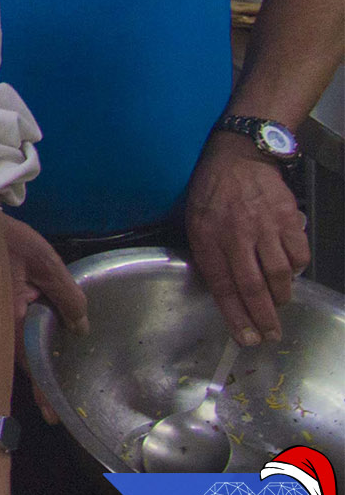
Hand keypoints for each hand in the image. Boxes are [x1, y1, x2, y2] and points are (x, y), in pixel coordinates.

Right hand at [1, 214, 81, 423]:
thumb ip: (67, 296)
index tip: (52, 416)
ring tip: (40, 385)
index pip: (32, 365)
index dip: (44, 392)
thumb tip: (80, 327)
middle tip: (48, 412)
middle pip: (17, 366)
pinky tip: (21, 349)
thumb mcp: (44, 262)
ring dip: (22, 368)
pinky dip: (10, 348)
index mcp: (14, 320)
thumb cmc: (2, 239)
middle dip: (34, 386)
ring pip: (5, 352)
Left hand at [186, 132, 310, 345]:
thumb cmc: (212, 191)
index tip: (246, 337)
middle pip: (253, 287)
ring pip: (278, 275)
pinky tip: (290, 274)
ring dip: (280, 297)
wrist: (239, 157)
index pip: (223, 287)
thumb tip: (224, 289)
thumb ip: (208, 254)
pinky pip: (299, 255)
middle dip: (262, 317)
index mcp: (208, 238)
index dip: (235, 316)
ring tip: (278, 306)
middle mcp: (236, 235)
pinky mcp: (287, 220)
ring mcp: (264, 228)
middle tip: (270, 336)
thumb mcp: (195, 222)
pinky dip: (296, 270)